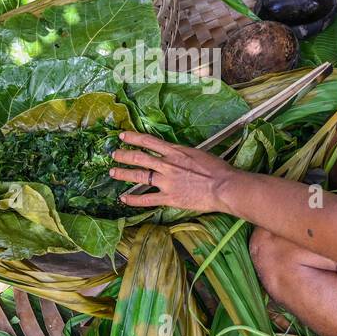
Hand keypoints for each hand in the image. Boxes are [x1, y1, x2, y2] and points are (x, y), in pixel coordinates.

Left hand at [110, 131, 242, 212]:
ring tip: (113, 172)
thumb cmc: (216, 169)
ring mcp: (166, 182)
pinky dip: (133, 199)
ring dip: (124, 174)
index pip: (149, 141)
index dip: (133, 137)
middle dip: (124, 155)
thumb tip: (174, 153)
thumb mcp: (197, 153)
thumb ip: (182, 153)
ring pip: (139, 176)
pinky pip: (147, 199)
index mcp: (175, 151)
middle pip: (139, 158)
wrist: (223, 186)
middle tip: (114, 154)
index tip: (122, 136)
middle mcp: (167, 164)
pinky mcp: (169, 198)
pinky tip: (123, 198)